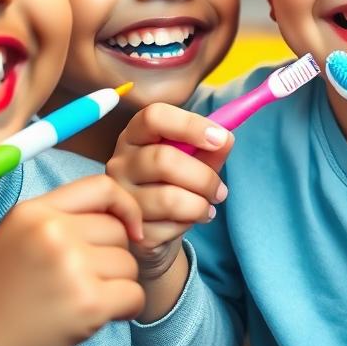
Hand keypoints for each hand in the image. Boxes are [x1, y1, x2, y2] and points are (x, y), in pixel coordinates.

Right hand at [0, 174, 143, 345]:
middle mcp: (52, 232)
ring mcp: (71, 267)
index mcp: (33, 212)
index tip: (131, 229)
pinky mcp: (88, 303)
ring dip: (117, 285)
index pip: (102, 187)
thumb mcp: (16, 238)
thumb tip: (119, 215)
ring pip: (128, 264)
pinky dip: (126, 308)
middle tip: (83, 281)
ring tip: (81, 300)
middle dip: (111, 257)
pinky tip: (101, 317)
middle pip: (118, 231)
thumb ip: (59, 219)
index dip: (125, 207)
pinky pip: (134, 295)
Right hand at [106, 103, 232, 281]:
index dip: (190, 125)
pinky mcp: (127, 228)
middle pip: (164, 160)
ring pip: (168, 198)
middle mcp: (120, 162)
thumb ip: (211, 147)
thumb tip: (226, 139)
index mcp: (136, 135)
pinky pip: (166, 227)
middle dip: (204, 177)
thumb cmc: (177, 181)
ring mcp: (120, 196)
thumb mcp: (195, 158)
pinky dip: (187, 224)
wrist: (155, 225)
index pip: (154, 117)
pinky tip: (188, 220)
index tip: (221, 139)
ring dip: (200, 205)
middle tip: (221, 190)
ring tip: (208, 207)